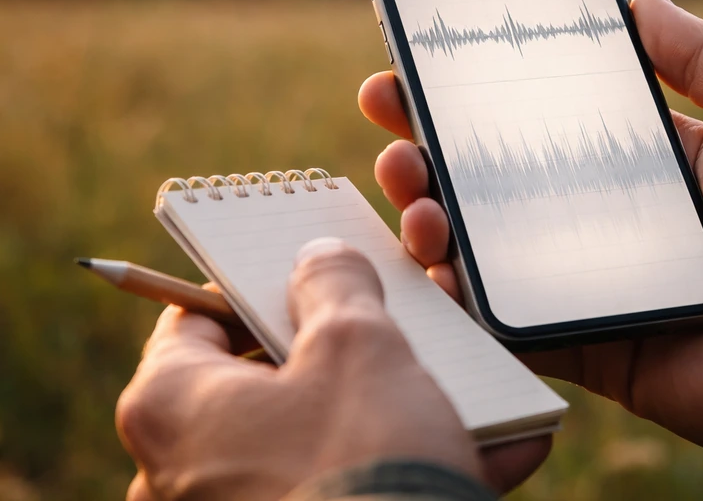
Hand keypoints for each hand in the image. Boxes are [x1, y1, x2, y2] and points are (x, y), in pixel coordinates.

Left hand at [116, 238, 549, 500]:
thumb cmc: (363, 458)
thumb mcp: (358, 344)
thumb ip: (334, 284)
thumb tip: (319, 259)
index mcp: (171, 405)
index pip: (196, 316)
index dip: (257, 282)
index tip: (307, 270)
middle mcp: (186, 471)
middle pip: (265, 378)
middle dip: (340, 348)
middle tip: (390, 319)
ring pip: (322, 439)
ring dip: (393, 409)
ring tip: (463, 382)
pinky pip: (356, 491)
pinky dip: (413, 468)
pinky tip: (496, 446)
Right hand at [358, 0, 702, 476]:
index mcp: (645, 159)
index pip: (541, 115)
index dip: (478, 90)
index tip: (420, 59)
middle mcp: (605, 216)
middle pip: (495, 179)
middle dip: (429, 147)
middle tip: (388, 120)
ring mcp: (590, 282)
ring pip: (486, 248)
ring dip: (431, 216)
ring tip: (409, 190)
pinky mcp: (590, 345)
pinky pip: (510, 323)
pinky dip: (463, 301)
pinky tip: (431, 270)